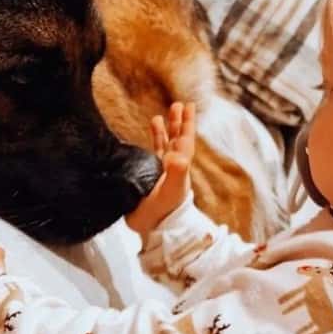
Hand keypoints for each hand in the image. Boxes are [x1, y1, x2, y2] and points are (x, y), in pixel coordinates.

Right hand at [126, 102, 194, 239]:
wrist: (151, 228)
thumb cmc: (163, 212)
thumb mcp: (172, 190)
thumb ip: (176, 173)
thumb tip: (176, 155)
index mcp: (179, 167)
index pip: (184, 140)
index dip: (187, 123)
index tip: (188, 106)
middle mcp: (171, 167)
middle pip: (176, 139)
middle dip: (177, 122)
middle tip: (178, 104)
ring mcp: (160, 172)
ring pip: (164, 146)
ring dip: (164, 131)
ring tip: (159, 116)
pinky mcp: (148, 177)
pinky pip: (150, 155)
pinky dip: (149, 144)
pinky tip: (144, 138)